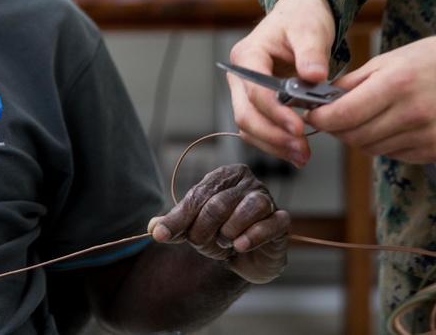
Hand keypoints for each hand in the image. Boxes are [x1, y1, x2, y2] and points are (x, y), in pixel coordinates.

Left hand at [148, 165, 289, 283]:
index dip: (178, 218)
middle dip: (203, 230)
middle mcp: (247, 182)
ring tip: (226, 242)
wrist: (246, 258)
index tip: (160, 235)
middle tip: (201, 244)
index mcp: (224, 176)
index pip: (197, 195)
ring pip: (249, 208)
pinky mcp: (282, 221)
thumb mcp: (193, 228)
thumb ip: (174, 226)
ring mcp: (267, 200)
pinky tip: (240, 246)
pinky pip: (271, 224)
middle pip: (218, 203)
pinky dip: (253, 236)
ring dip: (229, 232)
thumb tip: (153, 228)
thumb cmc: (220, 233)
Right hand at [228, 0, 335, 166]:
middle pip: (245, 114)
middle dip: (273, 135)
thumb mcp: (310, 28)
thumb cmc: (301, 18)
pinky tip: (296, 151)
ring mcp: (245, 90)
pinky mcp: (257, 102)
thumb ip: (312, 52)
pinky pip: (259, 128)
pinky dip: (275, 142)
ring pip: (248, 126)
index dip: (275, 112)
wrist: (299, 16)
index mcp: (248, 55)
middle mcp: (240, 75)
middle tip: (302, 148)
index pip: (255, 90)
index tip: (298, 127)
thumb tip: (314, 76)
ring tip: (302, 155)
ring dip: (273, 144)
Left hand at [303, 27, 435, 162]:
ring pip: (372, 149)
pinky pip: (394, 154)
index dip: (321, 118)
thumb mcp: (386, 60)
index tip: (311, 115)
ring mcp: (427, 136)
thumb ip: (351, 83)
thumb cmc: (431, 60)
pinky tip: (391, 125)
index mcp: (397, 84)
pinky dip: (383, 143)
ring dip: (359, 136)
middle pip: (355, 136)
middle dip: (337, 128)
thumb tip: (320, 99)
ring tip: (366, 117)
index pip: (345, 114)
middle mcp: (413, 113)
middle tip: (332, 116)